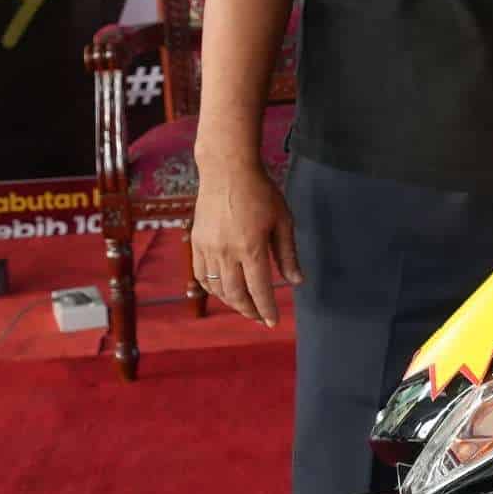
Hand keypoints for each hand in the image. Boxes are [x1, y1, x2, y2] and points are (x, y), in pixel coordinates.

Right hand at [188, 150, 299, 326]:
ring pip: (216, 288)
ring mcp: (208, 248)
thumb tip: (296, 282)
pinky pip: (200, 275)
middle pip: (235, 294)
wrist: (227, 171)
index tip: (273, 322)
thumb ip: (287, 253)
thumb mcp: (283, 220)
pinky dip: (212, 288)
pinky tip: (224, 291)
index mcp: (251, 248)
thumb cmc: (261, 193)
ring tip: (245, 306)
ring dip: (231, 302)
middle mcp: (226, 252)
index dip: (266, 309)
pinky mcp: (196, 243)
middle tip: (260, 318)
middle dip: (249, 310)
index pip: (259, 289)